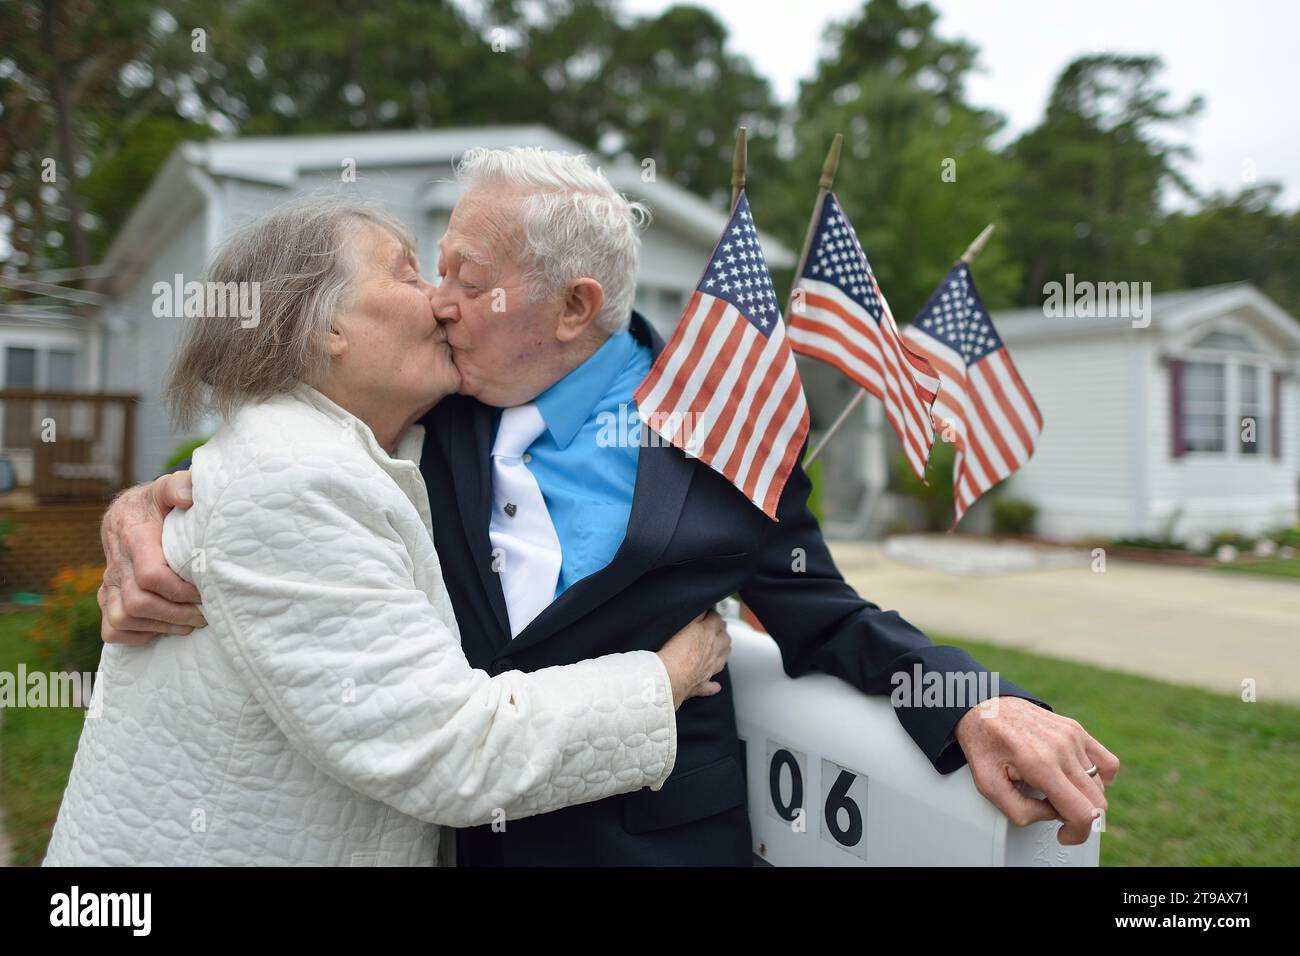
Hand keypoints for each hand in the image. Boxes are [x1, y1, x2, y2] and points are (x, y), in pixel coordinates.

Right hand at [98, 471, 204, 644]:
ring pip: (122, 620)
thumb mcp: (167, 488)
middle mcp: (117, 564)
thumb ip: (178, 486)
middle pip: (138, 604)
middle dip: (175, 615)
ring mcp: (109, 584)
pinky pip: (112, 631)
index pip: (151, 575)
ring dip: (159, 627)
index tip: (204, 591)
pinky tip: (161, 628)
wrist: (128, 513)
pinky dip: (136, 636)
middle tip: (203, 614)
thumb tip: (190, 493)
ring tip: (188, 623)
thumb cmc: (157, 504)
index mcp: (134, 539)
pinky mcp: (107, 598)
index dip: (180, 590)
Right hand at [656, 610, 731, 708]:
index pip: (716, 619)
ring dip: (723, 651)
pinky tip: (716, 686)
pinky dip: (713, 686)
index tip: (708, 613)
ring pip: (723, 658)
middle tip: (715, 628)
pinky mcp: (701, 684)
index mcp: (708, 634)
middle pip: (725, 637)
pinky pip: (711, 686)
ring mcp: (709, 668)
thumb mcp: (683, 624)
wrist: (668, 677)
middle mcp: (713, 651)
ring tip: (719, 647)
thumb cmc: (672, 651)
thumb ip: (695, 615)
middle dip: (722, 631)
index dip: (712, 614)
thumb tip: (704, 610)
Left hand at [955, 696, 1118, 844]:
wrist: (984, 707)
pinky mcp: (1077, 730)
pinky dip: (1100, 779)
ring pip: (1099, 785)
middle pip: (1097, 802)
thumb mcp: (988, 785)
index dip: (1077, 833)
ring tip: (1056, 790)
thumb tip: (1051, 814)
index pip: (1082, 812)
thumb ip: (1019, 811)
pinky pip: (1108, 763)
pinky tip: (1079, 780)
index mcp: (1039, 764)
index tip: (1064, 834)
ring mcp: (1072, 737)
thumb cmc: (985, 744)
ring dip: (1083, 796)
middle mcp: (1062, 749)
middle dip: (1078, 816)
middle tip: (1054, 809)